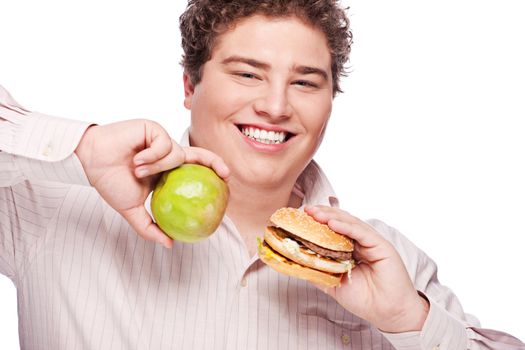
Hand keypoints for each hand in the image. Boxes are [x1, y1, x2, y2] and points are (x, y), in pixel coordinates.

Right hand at [75, 119, 229, 247]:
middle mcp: (166, 156)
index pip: (193, 173)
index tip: (225, 188)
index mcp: (165, 172)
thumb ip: (150, 227)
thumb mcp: (131, 209)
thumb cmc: (109, 181)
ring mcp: (161, 141)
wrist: (91, 161)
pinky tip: (136, 159)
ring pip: (176, 154)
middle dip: (215, 162)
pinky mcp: (154, 129)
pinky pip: (164, 144)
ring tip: (136, 170)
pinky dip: (152, 155)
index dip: (210, 178)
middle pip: (198, 156)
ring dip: (157, 165)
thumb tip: (170, 245)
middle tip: (225, 175)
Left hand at [304, 205, 428, 332]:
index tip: (302, 217)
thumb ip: (319, 272)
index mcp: (351, 250)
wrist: (389, 314)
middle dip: (323, 214)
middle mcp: (362, 243)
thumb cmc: (366, 300)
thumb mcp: (334, 285)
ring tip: (315, 214)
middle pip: (341, 222)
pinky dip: (346, 227)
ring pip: (350, 223)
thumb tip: (297, 263)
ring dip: (332, 217)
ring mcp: (372, 243)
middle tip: (306, 210)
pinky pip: (361, 233)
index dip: (319, 222)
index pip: (334, 230)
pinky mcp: (382, 245)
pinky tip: (332, 223)